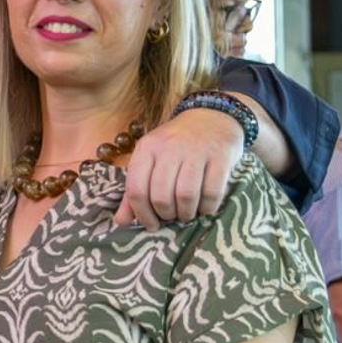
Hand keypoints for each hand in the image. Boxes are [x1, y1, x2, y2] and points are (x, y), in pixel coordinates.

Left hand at [116, 108, 242, 229]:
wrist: (212, 116)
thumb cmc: (176, 145)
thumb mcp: (150, 159)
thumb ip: (135, 189)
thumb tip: (120, 222)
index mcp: (146, 148)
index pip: (136, 189)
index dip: (142, 214)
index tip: (151, 225)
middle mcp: (169, 148)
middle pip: (161, 195)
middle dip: (166, 215)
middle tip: (171, 218)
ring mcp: (196, 151)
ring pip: (185, 195)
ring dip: (186, 213)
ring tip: (187, 214)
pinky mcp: (221, 157)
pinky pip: (212, 192)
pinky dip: (208, 207)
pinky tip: (205, 208)